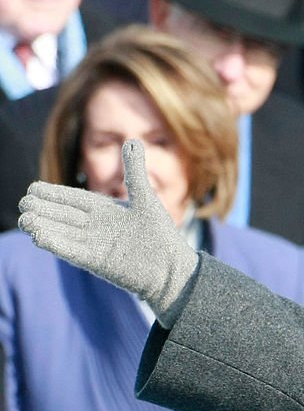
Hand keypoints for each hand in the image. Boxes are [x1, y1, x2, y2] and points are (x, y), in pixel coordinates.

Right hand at [18, 139, 198, 325]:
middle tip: (23, 203)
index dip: (53, 195)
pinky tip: (40, 238)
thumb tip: (133, 140)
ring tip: (25, 221)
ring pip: (63, 234)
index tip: (32, 188)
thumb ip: (135, 171)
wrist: (173, 270)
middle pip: (63, 216)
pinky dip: (57, 245)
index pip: (73, 200)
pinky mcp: (98, 263)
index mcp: (105, 212)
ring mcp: (95, 246)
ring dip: (44, 227)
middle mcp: (96, 228)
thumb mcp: (146, 199)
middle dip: (43, 210)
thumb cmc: (161, 235)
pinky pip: (73, 252)